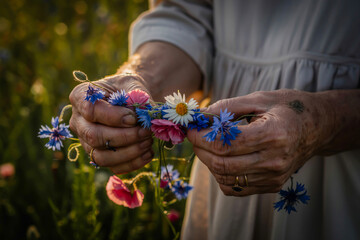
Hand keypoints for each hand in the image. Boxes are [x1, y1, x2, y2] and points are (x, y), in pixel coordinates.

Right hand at [69, 74, 153, 173]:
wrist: (131, 97)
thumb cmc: (128, 87)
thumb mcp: (133, 84)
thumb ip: (138, 98)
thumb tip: (146, 116)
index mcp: (80, 97)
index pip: (90, 110)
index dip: (113, 117)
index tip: (134, 117)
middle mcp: (78, 121)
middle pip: (93, 136)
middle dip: (124, 137)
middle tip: (145, 131)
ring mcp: (86, 142)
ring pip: (101, 157)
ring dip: (128, 152)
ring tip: (148, 141)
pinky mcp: (100, 156)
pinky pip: (113, 167)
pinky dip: (133, 163)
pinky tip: (149, 152)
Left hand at [187, 89, 333, 195]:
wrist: (316, 127)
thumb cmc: (288, 108)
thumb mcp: (259, 98)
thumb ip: (226, 107)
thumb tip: (199, 117)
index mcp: (274, 134)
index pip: (226, 143)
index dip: (201, 136)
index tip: (190, 127)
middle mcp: (275, 161)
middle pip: (222, 163)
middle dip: (200, 149)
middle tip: (194, 135)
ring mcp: (274, 177)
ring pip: (225, 177)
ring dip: (208, 161)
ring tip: (208, 144)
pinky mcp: (272, 185)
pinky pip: (235, 187)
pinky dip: (221, 174)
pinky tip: (222, 158)